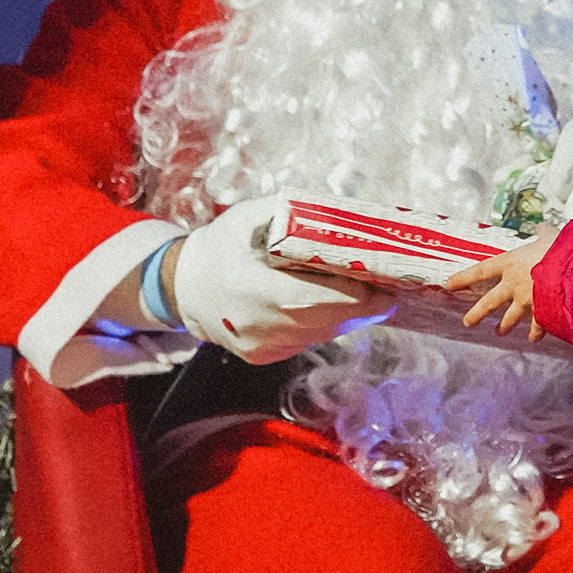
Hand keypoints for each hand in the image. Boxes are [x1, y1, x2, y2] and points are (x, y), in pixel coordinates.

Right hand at [170, 196, 396, 362]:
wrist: (183, 284)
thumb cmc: (224, 243)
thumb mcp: (256, 216)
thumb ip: (301, 218)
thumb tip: (353, 219)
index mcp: (253, 287)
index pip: (323, 299)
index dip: (362, 291)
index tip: (388, 278)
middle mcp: (257, 325)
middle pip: (332, 319)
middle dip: (367, 302)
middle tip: (389, 281)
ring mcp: (261, 346)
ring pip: (326, 332)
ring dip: (349, 312)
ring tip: (364, 286)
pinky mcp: (264, 356)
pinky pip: (310, 339)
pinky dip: (324, 320)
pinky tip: (327, 300)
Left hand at [445, 224, 558, 341]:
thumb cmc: (560, 249)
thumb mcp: (551, 235)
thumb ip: (544, 232)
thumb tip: (544, 225)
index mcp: (510, 263)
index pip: (481, 271)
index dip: (464, 277)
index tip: (449, 284)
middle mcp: (513, 285)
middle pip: (489, 302)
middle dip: (477, 314)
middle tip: (468, 322)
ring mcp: (527, 302)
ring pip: (510, 318)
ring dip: (504, 326)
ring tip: (499, 332)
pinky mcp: (542, 314)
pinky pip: (536, 327)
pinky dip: (535, 333)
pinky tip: (533, 338)